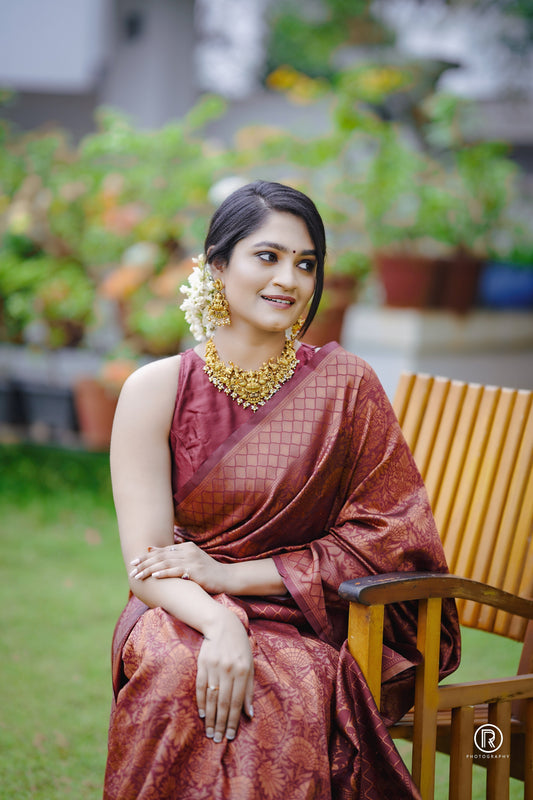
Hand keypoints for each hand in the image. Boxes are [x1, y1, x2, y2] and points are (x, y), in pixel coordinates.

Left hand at [129, 541, 226, 593]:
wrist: (227, 578)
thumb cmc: (208, 571)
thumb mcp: (191, 560)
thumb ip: (174, 555)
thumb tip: (152, 550)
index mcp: (186, 547)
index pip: (162, 551)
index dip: (146, 556)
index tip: (134, 561)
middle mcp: (188, 551)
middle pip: (161, 556)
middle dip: (144, 562)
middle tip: (132, 568)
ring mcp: (192, 561)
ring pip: (165, 563)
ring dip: (150, 569)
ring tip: (138, 575)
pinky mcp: (195, 571)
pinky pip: (176, 571)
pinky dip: (164, 573)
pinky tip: (154, 576)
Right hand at [197, 606, 253, 741]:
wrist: (223, 625)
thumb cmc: (240, 648)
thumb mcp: (250, 666)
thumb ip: (249, 690)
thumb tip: (249, 714)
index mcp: (242, 671)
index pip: (236, 702)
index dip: (233, 721)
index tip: (230, 736)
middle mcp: (228, 670)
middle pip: (223, 703)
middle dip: (220, 724)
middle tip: (217, 739)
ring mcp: (214, 667)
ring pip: (211, 697)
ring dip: (210, 717)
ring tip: (209, 732)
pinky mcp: (202, 664)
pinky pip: (200, 687)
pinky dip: (200, 702)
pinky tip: (202, 714)